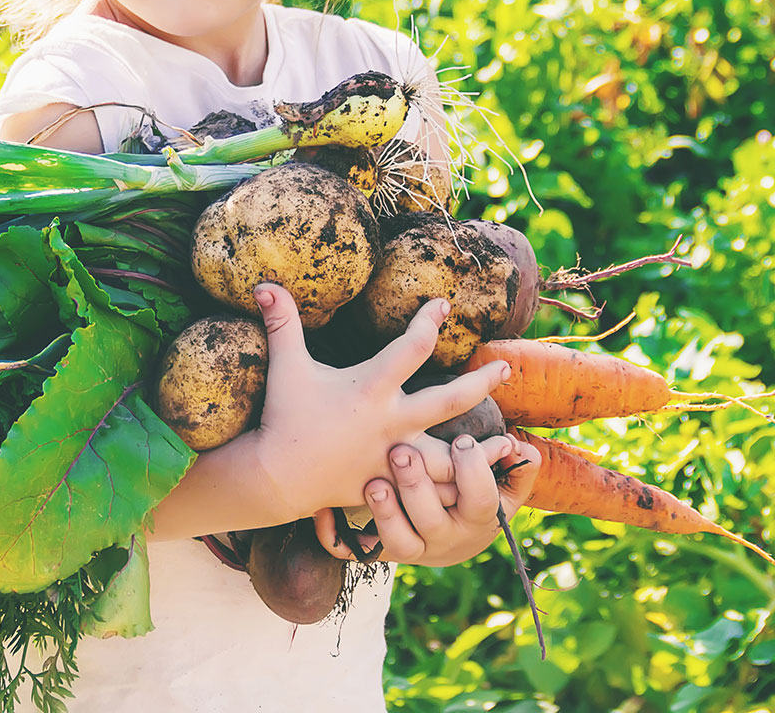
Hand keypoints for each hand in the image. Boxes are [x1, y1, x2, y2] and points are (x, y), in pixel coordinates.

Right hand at [246, 282, 510, 522]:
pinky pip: (432, 490)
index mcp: (370, 388)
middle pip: (451, 399)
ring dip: (482, 450)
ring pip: (452, 455)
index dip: (430, 320)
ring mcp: (395, 456)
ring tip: (510, 442)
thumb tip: (264, 283)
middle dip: (482, 381)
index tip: (443, 305)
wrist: (277, 477)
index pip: (412, 346)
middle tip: (505, 367)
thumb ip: (282, 324)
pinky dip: (457, 488)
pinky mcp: (392, 484)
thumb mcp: (286, 366)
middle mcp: (391, 421)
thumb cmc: (283, 417)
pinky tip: (477, 483)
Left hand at [314, 432, 541, 565]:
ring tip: (372, 483)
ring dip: (383, 513)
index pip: (481, 501)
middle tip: (402, 452)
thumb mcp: (502, 487)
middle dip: (417, 488)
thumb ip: (517, 469)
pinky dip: (333, 534)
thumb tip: (522, 450)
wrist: (447, 539)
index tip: (461, 440)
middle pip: (431, 522)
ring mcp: (408, 548)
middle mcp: (441, 539)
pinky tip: (320, 510)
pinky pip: (350, 551)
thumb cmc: (472, 496)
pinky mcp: (375, 551)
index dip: (473, 472)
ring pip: (396, 542)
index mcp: (475, 519)